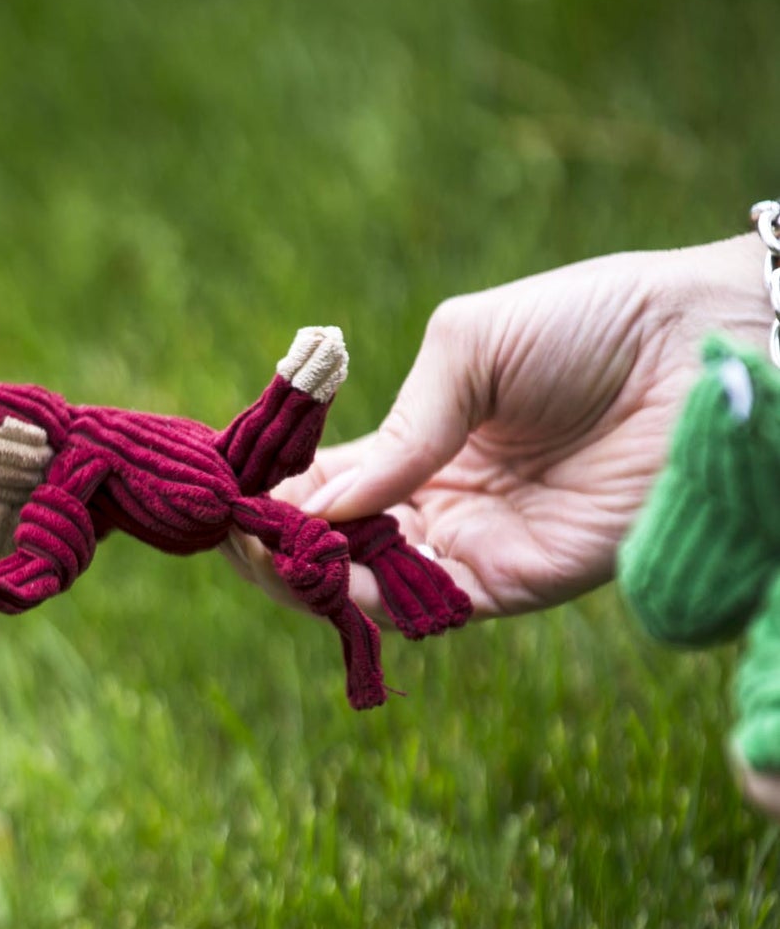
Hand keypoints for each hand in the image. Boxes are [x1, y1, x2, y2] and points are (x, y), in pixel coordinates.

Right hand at [229, 236, 771, 619]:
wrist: (701, 344)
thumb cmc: (591, 321)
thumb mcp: (468, 346)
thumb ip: (399, 427)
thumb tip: (319, 503)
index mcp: (421, 447)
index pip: (325, 487)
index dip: (271, 494)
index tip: (226, 493)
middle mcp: (437, 507)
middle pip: (333, 549)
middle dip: (276, 547)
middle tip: (237, 534)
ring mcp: (473, 548)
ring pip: (367, 588)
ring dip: (309, 577)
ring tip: (270, 550)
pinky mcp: (514, 582)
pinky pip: (427, 606)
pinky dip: (371, 597)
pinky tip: (332, 567)